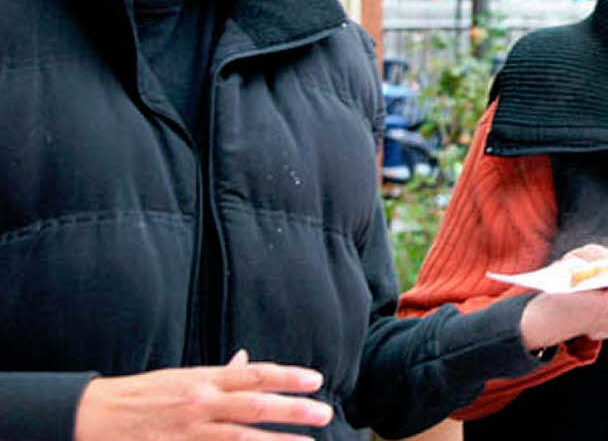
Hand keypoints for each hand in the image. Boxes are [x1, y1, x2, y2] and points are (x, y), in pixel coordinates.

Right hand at [74, 350, 332, 440]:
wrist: (97, 417)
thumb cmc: (146, 396)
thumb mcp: (185, 378)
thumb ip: (220, 375)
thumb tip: (247, 360)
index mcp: (205, 380)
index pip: (255, 375)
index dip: (288, 376)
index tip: (317, 380)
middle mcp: (201, 404)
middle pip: (255, 406)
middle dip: (292, 410)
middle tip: (325, 413)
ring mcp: (190, 433)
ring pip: (241, 440)